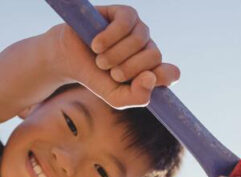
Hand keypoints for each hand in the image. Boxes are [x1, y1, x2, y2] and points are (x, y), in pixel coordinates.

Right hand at [42, 5, 180, 108]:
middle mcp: (148, 48)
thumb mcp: (115, 97)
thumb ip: (136, 97)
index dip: (162, 76)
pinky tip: (96, 44)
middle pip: (154, 56)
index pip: (171, 72)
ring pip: (139, 40)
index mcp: (152, 69)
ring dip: (115, 55)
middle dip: (128, 69)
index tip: (145, 80)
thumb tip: (151, 78)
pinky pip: (126, 22)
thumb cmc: (96, 78)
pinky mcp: (124, 14)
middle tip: (109, 72)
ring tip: (100, 59)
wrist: (68, 59)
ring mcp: (138, 29)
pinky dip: (110, 37)